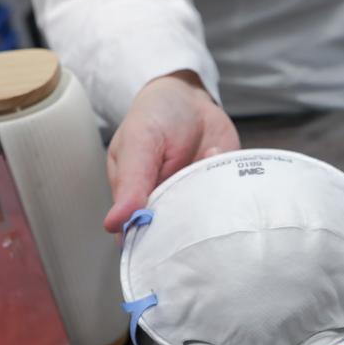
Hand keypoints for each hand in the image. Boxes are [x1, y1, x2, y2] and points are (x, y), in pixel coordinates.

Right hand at [103, 70, 239, 232]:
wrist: (189, 96)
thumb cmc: (155, 117)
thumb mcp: (138, 143)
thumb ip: (130, 184)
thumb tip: (113, 223)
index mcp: (136, 201)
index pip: (141, 239)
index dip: (151, 248)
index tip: (164, 242)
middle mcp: (167, 207)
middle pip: (177, 237)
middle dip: (187, 227)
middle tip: (190, 193)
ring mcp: (196, 201)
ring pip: (207, 223)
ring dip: (210, 198)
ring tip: (203, 157)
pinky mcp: (220, 190)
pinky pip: (230, 201)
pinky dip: (229, 183)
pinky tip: (217, 154)